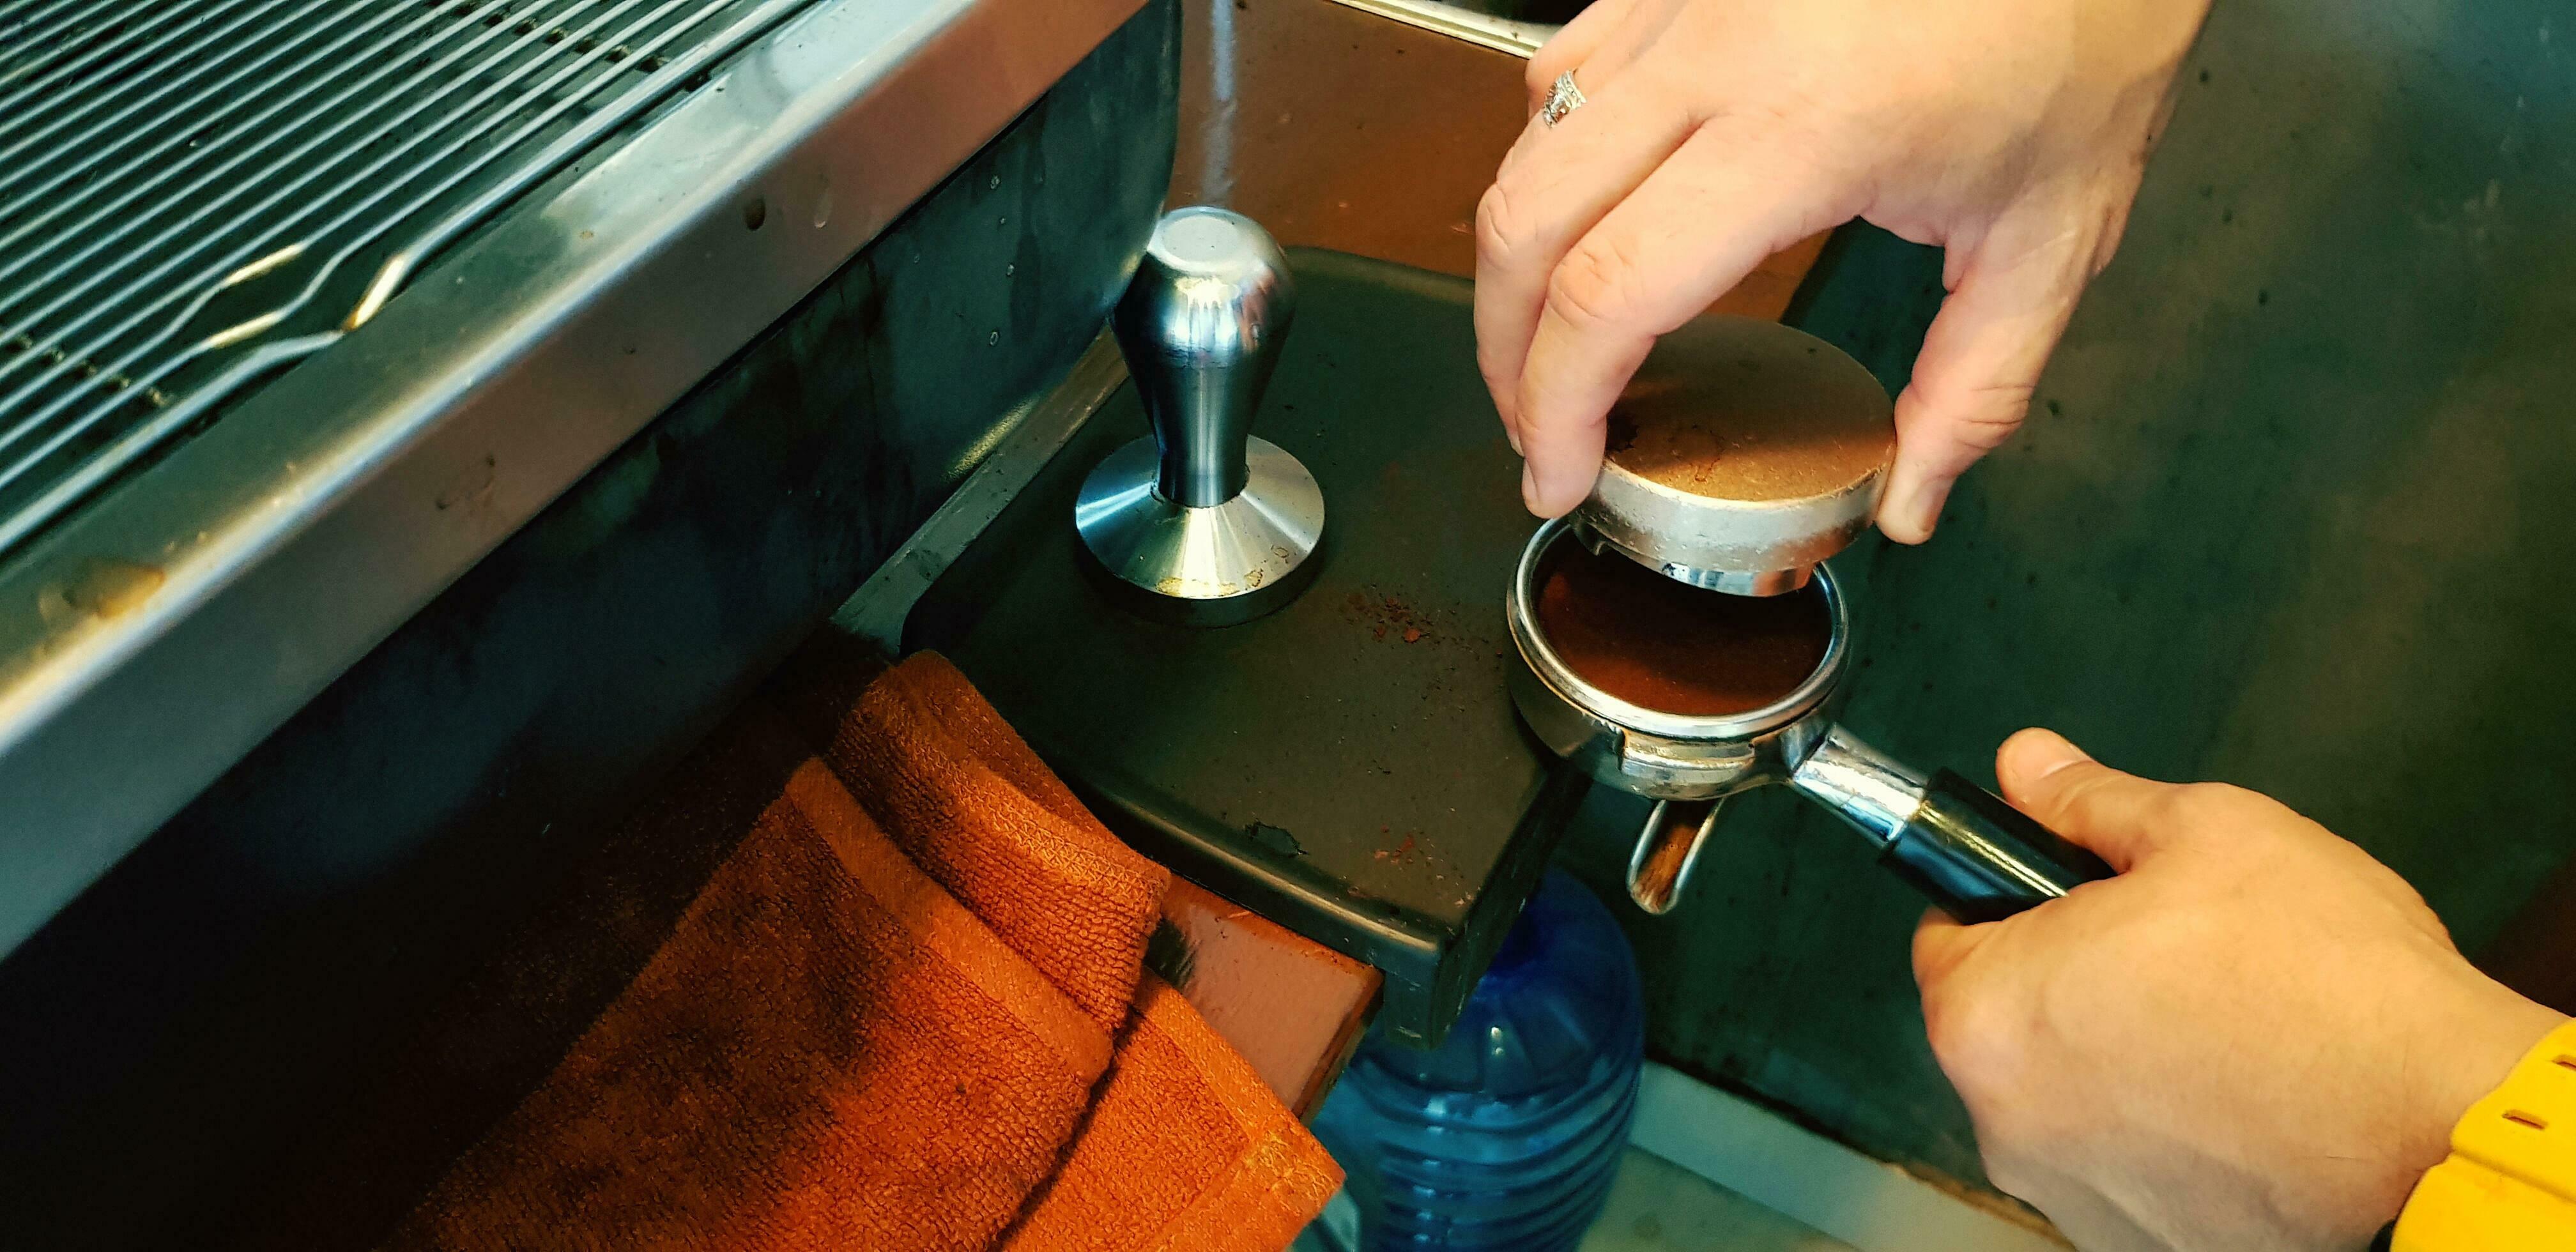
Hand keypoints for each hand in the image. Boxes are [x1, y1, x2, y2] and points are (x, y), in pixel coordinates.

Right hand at [1475, 0, 2209, 537]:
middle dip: (1506, 356)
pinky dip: (1545, 167)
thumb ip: (1973, 390)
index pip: (1610, 291)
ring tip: (1557, 349)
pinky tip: (1586, 221)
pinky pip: (1560, 79)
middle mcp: (1715, 58)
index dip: (1555, 406)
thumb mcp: (2052, 239)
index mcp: (1804, 134)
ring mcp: (1682, 5)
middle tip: (1544, 434)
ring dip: (1516, 267)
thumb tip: (1908, 504)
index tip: (1559, 476)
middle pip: (1526, 229)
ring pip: (1527, 153)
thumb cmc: (2078, 41)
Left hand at [1913, 730, 2564, 1250]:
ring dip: (2120, 1059)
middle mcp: (2006, 1121)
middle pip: (2008, 1022)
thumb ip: (2091, 802)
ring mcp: (2072, 1193)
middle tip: (2172, 952)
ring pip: (2070, 1098)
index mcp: (1988, 1014)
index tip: (2070, 897)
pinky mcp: (2142, 1241)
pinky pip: (2129, 1164)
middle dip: (2072, 980)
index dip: (2010, 901)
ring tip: (2222, 1023)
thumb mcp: (2203, 834)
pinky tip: (2239, 1095)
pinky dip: (2169, 1133)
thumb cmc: (2324, 983)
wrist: (2436, 1119)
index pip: (1948, 935)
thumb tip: (2029, 765)